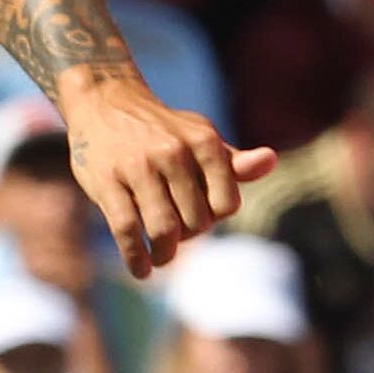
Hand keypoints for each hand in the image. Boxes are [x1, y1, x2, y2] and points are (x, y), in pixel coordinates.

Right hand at [62, 82, 275, 278]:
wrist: (104, 103)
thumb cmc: (163, 131)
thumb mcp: (200, 138)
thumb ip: (233, 162)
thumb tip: (269, 161)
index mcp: (203, 141)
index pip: (227, 205)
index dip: (215, 217)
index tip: (201, 215)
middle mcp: (173, 151)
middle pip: (196, 222)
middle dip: (189, 236)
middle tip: (177, 234)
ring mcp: (137, 167)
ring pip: (164, 230)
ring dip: (165, 254)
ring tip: (162, 258)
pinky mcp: (106, 182)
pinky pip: (127, 231)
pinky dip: (136, 258)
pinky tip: (141, 269)